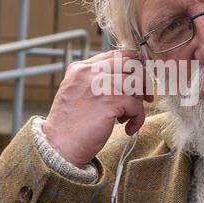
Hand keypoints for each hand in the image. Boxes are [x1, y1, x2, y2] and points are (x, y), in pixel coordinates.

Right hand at [42, 49, 153, 167]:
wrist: (58, 146)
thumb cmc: (70, 125)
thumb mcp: (78, 94)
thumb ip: (97, 82)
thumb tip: (129, 81)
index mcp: (81, 68)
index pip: (116, 55)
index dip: (133, 67)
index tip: (139, 83)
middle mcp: (90, 72)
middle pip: (130, 64)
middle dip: (143, 81)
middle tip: (145, 98)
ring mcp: (100, 85)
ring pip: (136, 83)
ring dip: (139, 102)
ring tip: (127, 117)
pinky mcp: (109, 102)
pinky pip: (136, 105)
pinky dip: (138, 119)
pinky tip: (128, 129)